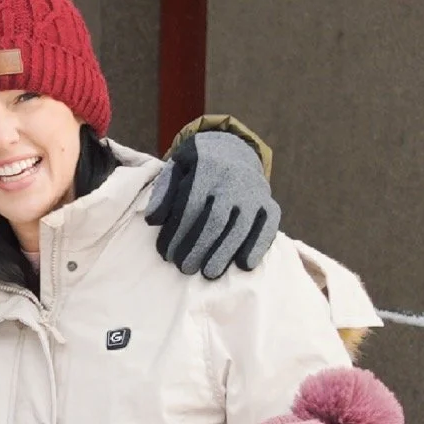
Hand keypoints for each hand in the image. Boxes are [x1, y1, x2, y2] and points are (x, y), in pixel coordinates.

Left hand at [147, 126, 279, 278]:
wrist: (233, 149)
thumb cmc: (196, 166)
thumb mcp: (176, 168)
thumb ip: (164, 193)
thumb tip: (153, 221)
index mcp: (207, 168)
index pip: (190, 206)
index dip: (177, 233)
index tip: (166, 254)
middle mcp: (233, 180)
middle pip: (215, 220)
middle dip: (199, 247)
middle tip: (185, 268)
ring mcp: (255, 192)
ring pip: (241, 227)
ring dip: (224, 253)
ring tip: (209, 273)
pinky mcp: (270, 204)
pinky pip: (268, 227)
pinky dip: (258, 246)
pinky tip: (244, 265)